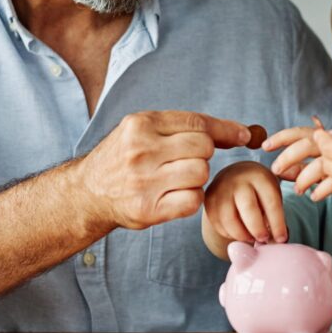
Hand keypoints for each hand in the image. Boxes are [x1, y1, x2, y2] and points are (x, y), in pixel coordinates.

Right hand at [75, 111, 250, 229]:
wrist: (87, 192)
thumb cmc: (125, 158)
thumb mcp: (144, 130)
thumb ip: (186, 127)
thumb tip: (242, 132)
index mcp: (141, 124)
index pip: (197, 123)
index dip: (226, 129)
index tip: (244, 136)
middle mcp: (141, 150)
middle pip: (203, 148)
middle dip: (203, 154)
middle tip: (185, 160)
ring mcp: (143, 181)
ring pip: (200, 173)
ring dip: (197, 176)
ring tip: (178, 177)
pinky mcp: (148, 209)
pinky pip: (193, 200)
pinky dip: (191, 198)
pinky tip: (175, 194)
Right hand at [204, 161, 287, 243]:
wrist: (235, 175)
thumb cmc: (259, 191)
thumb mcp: (271, 195)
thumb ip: (276, 217)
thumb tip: (279, 241)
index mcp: (260, 177)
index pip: (271, 202)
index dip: (277, 224)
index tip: (281, 239)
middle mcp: (239, 180)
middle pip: (248, 208)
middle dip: (258, 229)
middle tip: (263, 240)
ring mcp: (221, 189)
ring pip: (230, 219)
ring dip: (242, 235)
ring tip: (251, 238)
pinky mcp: (209, 200)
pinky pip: (218, 224)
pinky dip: (230, 234)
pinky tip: (239, 234)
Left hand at [265, 125, 331, 200]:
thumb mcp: (321, 166)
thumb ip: (302, 167)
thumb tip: (280, 173)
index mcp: (325, 137)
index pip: (300, 133)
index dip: (281, 138)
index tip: (264, 146)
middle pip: (307, 144)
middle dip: (288, 157)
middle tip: (275, 169)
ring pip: (320, 164)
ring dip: (304, 178)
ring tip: (297, 190)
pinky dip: (321, 190)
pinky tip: (314, 196)